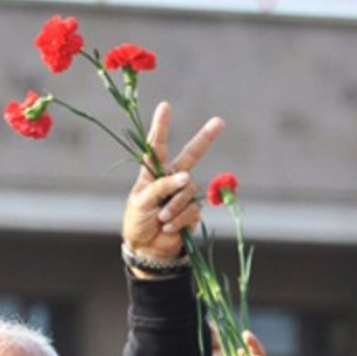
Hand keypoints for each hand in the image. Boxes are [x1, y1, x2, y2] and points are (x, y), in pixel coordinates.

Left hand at [122, 102, 223, 263]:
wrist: (147, 249)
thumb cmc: (137, 221)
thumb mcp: (141, 201)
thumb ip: (161, 187)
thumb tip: (185, 177)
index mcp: (153, 173)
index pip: (157, 146)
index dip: (161, 127)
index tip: (165, 106)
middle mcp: (171, 179)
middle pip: (191, 155)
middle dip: (205, 138)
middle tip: (220, 121)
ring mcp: (183, 194)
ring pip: (188, 190)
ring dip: (173, 206)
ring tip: (160, 218)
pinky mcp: (192, 210)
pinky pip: (192, 209)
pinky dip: (179, 218)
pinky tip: (168, 226)